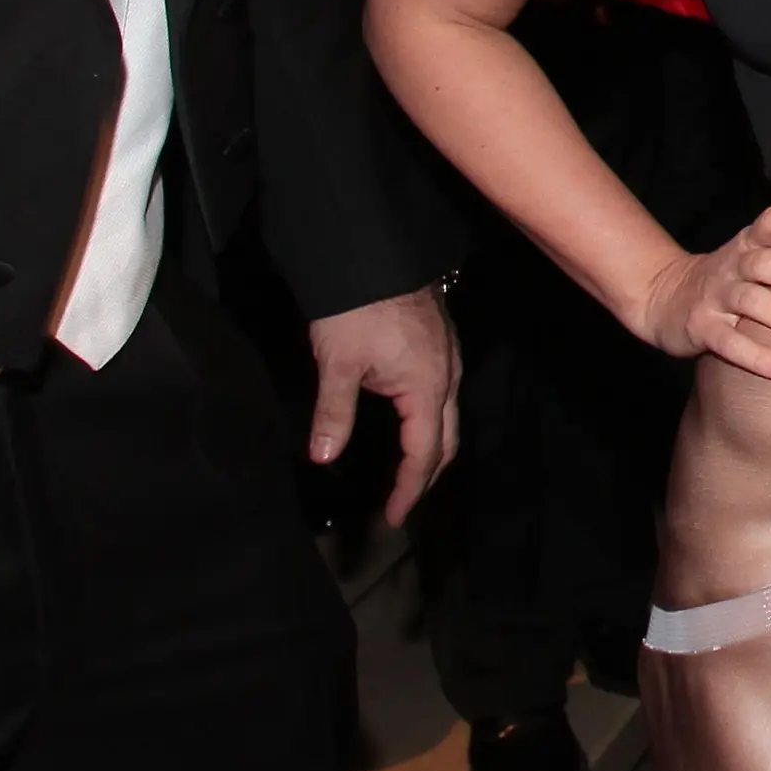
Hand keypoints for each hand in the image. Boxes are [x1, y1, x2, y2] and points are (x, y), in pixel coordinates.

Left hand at [308, 287, 460, 526]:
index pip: (423, 453)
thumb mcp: (337, 364)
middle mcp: (447, 376)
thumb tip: (321, 457)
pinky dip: (431, 425)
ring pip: (448, 419)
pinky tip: (411, 426)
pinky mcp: (440, 346)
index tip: (392, 518)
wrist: (374, 252)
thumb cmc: (356, 308)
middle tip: (401, 505)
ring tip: (407, 474)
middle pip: (446, 441)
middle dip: (425, 477)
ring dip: (430, 452)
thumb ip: (334, 414)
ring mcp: (448, 359)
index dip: (408, 489)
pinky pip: (444, 399)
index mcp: (427, 387)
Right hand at [632, 201, 770, 382]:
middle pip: (765, 264)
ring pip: (751, 303)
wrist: (664, 298)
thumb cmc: (729, 278)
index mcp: (746, 244)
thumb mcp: (751, 256)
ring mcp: (713, 296)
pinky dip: (760, 358)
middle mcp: (731, 266)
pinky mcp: (701, 328)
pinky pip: (731, 343)